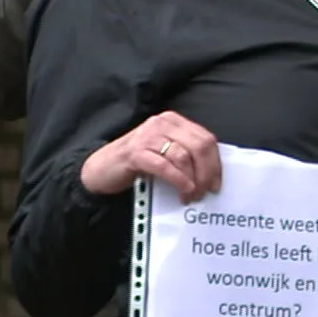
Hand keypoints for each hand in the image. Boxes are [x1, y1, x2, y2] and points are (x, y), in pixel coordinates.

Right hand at [80, 113, 221, 201]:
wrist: (100, 168)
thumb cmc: (138, 162)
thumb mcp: (165, 151)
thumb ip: (186, 153)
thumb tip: (212, 173)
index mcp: (173, 121)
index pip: (205, 138)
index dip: (215, 162)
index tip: (217, 182)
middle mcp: (162, 124)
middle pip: (198, 146)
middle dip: (207, 172)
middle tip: (206, 191)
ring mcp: (147, 136)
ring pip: (183, 156)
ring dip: (193, 180)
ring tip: (192, 195)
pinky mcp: (135, 152)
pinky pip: (165, 166)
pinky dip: (178, 180)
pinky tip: (183, 191)